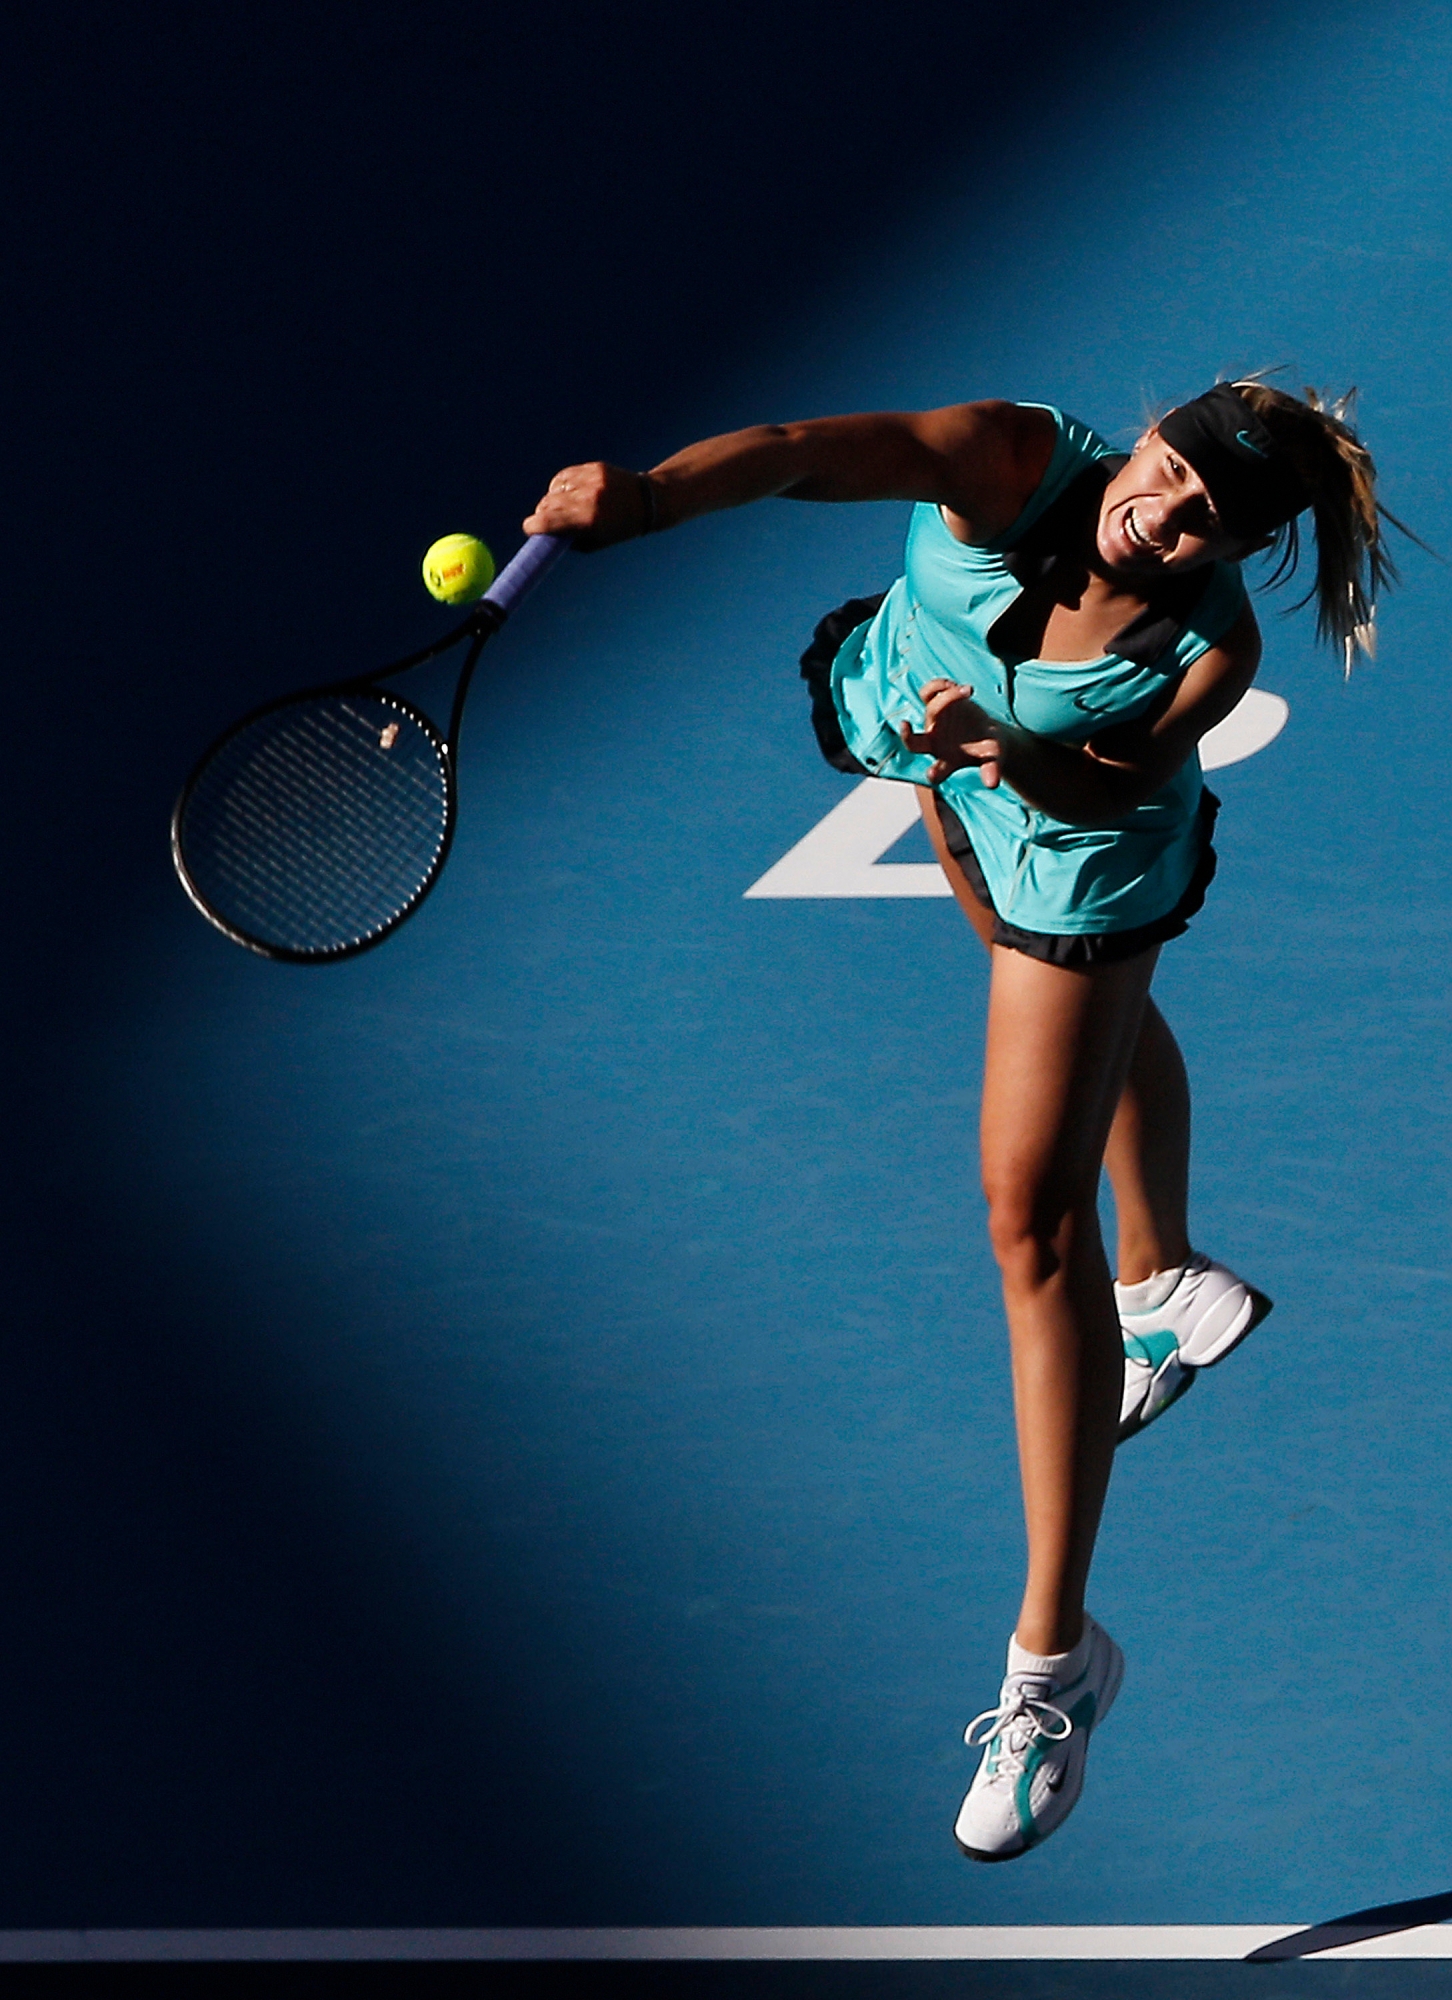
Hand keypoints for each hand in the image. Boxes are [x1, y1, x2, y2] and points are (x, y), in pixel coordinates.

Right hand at [522, 461, 652, 549]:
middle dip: (542, 514)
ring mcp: (591, 479)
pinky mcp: (593, 467)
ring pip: (554, 489)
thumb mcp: (595, 542)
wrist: (648, 501)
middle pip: (548, 504)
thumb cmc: (619, 528)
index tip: (530, 529)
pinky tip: (569, 493)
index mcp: (589, 520)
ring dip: (553, 499)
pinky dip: (562, 486)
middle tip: (544, 520)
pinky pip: (565, 476)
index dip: (533, 526)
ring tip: (565, 507)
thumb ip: (568, 539)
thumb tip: (543, 534)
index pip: (548, 521)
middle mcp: (589, 497)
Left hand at [898, 679, 1002, 787]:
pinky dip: (939, 686)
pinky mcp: (937, 703)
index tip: (932, 775)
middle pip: (913, 743)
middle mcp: (934, 743)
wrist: (987, 734)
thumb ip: (991, 769)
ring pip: (931, 708)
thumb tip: (993, 784)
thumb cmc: (989, 750)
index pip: (937, 772)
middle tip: (904, 725)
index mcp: (947, 762)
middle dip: (906, 737)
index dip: (935, 773)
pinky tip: (956, 686)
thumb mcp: (993, 759)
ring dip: (946, 698)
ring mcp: (934, 722)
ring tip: (968, 692)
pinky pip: (929, 692)